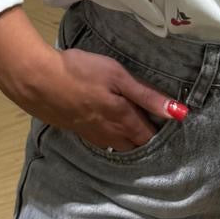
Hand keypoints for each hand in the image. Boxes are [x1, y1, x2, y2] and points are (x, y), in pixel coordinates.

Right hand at [8, 44, 189, 152]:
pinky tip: (114, 127)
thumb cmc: (82, 73)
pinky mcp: (80, 131)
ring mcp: (93, 135)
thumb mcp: (118, 77)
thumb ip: (147, 96)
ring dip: (133, 140)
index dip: (165, 133)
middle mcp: (111, 134)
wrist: (39, 81)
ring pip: (121, 145)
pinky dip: (115, 138)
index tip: (176, 126)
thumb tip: (180, 113)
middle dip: (150, 140)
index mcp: (125, 121)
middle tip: (161, 127)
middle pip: (137, 145)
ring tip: (141, 129)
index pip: (152, 137)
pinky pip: (105, 141)